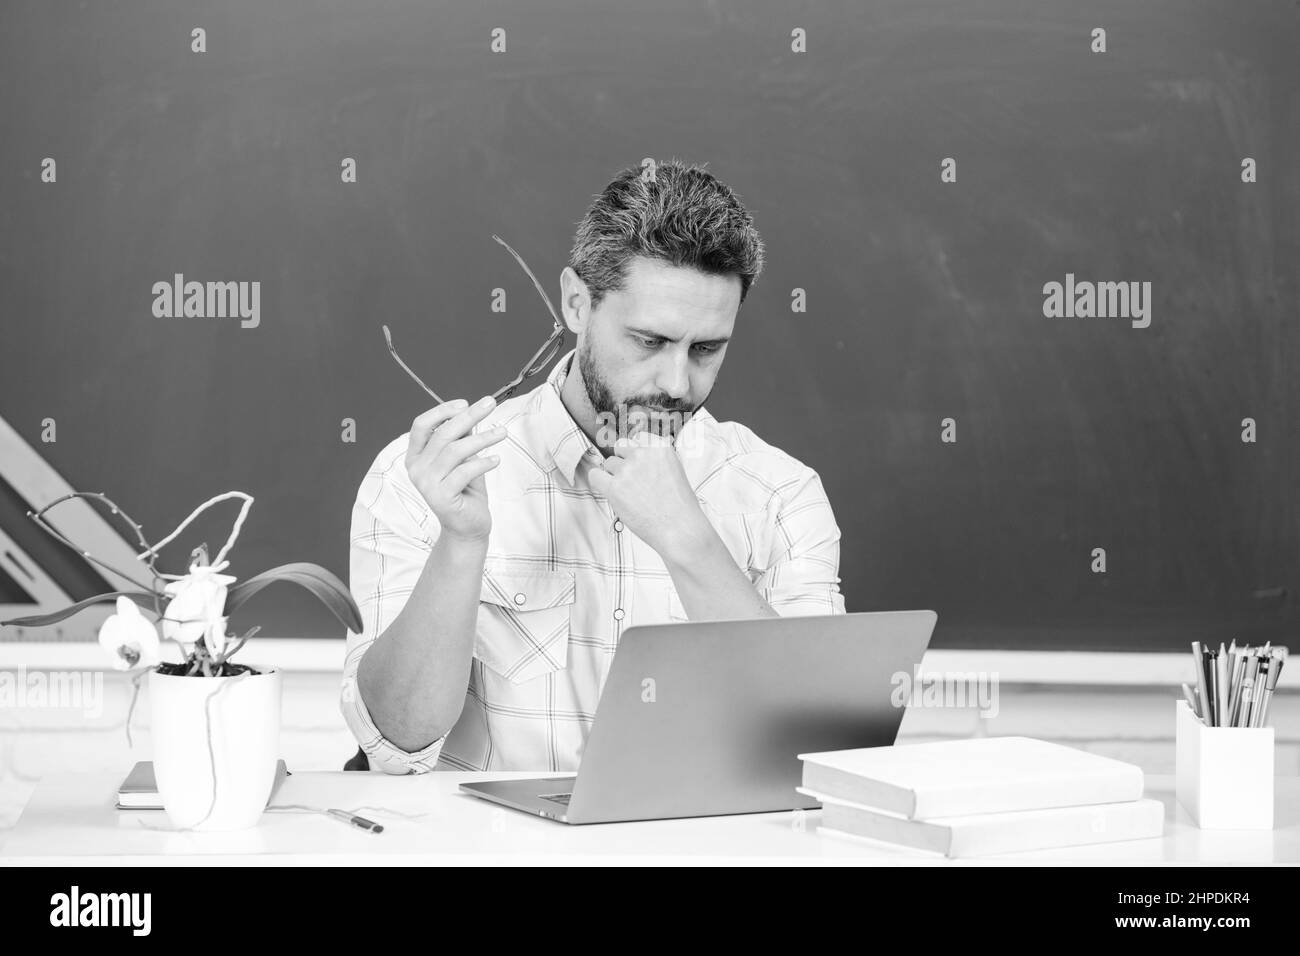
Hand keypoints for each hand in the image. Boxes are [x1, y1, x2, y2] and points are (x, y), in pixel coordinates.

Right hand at [405, 395, 507, 541]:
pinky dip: (483, 463)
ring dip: (482, 438)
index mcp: (416, 456)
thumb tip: (469, 413)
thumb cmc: (465, 491)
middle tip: (490, 404)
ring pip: (455, 450)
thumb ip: (461, 438)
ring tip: (502, 433)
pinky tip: (496, 460)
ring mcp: (426, 484)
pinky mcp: (441, 497)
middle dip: (468, 416)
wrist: (467, 527)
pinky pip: (464, 472)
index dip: (442, 411)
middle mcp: (416, 469)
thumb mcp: (463, 459)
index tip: (465, 403)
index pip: (421, 425)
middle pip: (442, 434)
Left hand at [587, 432, 708, 559]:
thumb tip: (634, 455)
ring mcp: (627, 470)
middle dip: (624, 461)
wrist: (680, 528)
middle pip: (620, 447)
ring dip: (615, 476)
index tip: (637, 463)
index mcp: (661, 447)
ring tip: (630, 494)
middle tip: (633, 480)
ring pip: (609, 463)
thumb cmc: (679, 506)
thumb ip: (656, 459)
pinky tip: (609, 491)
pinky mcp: (615, 488)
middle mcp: (643, 454)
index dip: (635, 452)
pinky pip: (595, 475)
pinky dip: (599, 482)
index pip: (638, 437)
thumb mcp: (675, 470)